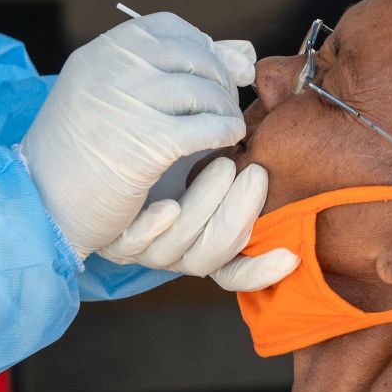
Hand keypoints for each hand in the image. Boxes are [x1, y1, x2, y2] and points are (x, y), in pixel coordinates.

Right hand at [21, 12, 254, 256]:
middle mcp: (113, 69)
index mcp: (102, 52)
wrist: (41, 203)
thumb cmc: (78, 151)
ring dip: (224, 108)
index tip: (210, 71)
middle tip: (226, 102)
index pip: (168, 27)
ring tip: (228, 123)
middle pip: (192, 57)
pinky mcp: (145, 144)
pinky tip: (228, 140)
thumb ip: (166, 70)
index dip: (199, 46)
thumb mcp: (109, 96)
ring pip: (203, 92)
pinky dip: (225, 131)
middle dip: (219, 79)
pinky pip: (205, 128)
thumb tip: (243, 53)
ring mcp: (128, 103)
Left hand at [99, 158, 298, 290]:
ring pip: (180, 247)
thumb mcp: (209, 144)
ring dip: (206, 208)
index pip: (236, 270)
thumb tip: (272, 121)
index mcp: (203, 241)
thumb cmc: (164, 145)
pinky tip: (166, 206)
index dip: (262, 269)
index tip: (290, 253)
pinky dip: (153, 228)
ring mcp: (146, 247)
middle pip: (213, 254)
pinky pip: (135, 244)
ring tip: (222, 165)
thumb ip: (240, 144)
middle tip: (253, 173)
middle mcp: (176, 252)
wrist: (101, 148)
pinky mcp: (115, 236)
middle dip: (240, 215)